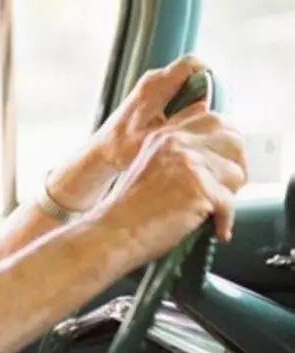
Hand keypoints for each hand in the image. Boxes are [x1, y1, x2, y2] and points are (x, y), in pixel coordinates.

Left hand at [90, 55, 210, 172]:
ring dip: (197, 101)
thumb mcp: (156, 137)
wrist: (101, 151)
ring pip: (187, 85)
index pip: (190, 63)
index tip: (217, 97)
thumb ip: (181, 121)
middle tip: (211, 115)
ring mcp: (153, 87)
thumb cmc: (122, 147)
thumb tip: (206, 107)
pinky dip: (187, 106)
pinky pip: (179, 93)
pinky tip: (185, 127)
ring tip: (198, 123)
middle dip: (206, 92)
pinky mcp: (153, 96)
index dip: (209, 74)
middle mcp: (154, 81)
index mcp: (154, 85)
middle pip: (193, 73)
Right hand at [96, 110, 247, 263]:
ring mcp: (188, 162)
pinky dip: (225, 220)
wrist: (114, 232)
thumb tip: (221, 160)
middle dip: (237, 166)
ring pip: (236, 173)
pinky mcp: (198, 186)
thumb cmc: (131, 209)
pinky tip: (215, 228)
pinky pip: (230, 202)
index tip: (226, 164)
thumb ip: (179, 154)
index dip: (228, 143)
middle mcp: (177, 142)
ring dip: (230, 196)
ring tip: (213, 212)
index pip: (214, 120)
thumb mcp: (151, 166)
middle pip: (234, 141)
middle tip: (229, 190)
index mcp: (166, 134)